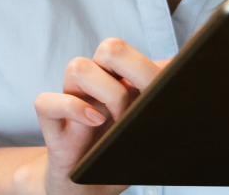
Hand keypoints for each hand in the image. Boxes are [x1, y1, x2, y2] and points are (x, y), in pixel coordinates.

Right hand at [24, 38, 169, 194]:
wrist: (87, 189)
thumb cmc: (119, 156)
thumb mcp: (147, 128)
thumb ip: (160, 99)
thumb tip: (182, 71)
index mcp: (119, 81)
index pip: (136, 50)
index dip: (152, 64)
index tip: (167, 89)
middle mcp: (96, 86)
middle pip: (110, 48)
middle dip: (135, 69)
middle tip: (146, 100)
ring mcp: (73, 102)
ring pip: (78, 67)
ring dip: (108, 91)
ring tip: (121, 120)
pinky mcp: (53, 126)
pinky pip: (46, 102)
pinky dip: (72, 108)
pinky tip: (95, 122)